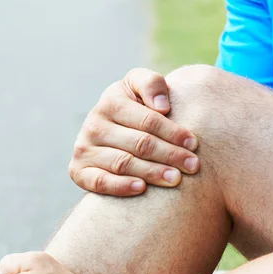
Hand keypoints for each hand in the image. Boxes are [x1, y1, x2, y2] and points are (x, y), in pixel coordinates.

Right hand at [69, 68, 199, 195]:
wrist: (111, 130)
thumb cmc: (136, 107)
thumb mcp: (140, 87)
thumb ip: (152, 84)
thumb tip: (162, 107)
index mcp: (110, 101)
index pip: (148, 120)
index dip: (173, 132)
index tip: (193, 143)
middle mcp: (93, 125)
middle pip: (139, 144)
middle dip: (169, 155)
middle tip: (192, 166)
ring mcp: (84, 149)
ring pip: (123, 163)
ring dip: (152, 173)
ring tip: (175, 179)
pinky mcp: (79, 171)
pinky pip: (99, 182)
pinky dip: (120, 186)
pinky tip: (141, 188)